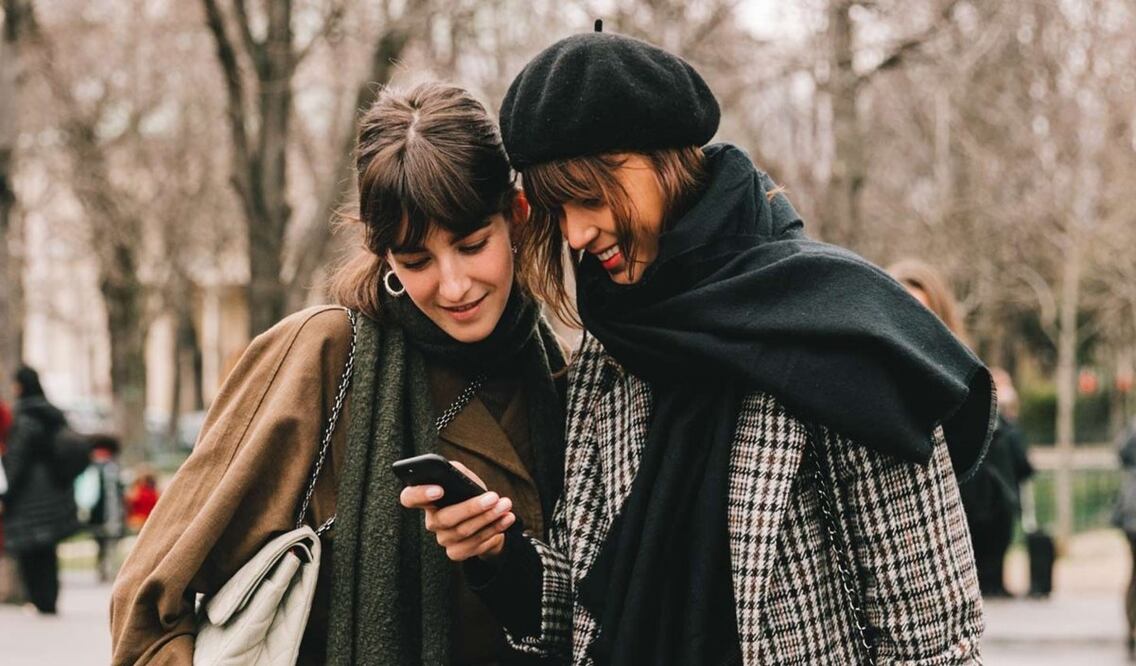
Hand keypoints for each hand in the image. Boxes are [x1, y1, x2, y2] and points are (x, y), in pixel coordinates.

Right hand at [399, 461, 515, 560]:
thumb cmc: (470, 494)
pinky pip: (475, 544)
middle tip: (494, 497)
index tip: (439, 489)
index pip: (409, 497)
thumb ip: (458, 472)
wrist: (486, 518)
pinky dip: (493, 530)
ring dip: (489, 518)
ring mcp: (443, 539)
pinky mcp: (456, 552)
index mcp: (427, 500)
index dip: (420, 494)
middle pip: (446, 518)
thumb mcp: (465, 479)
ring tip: (505, 505)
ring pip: (464, 531)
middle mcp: (431, 521)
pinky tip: (505, 520)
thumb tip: (455, 472)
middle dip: (472, 507)